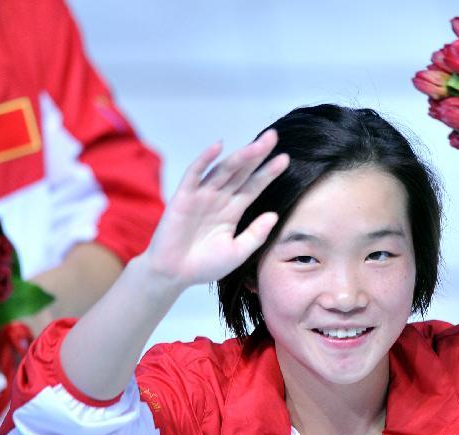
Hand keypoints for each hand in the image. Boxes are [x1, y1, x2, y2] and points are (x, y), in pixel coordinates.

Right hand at [144, 129, 288, 287]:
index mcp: (232, 210)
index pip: (254, 186)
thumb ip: (256, 234)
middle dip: (257, 155)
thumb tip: (274, 215)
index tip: (285, 160)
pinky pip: (195, 174)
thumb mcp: (237, 252)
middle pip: (242, 172)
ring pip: (223, 170)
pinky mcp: (183, 197)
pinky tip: (218, 146)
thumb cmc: (203, 265)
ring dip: (240, 156)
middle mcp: (219, 199)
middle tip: (273, 136)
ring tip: (257, 145)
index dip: (268, 173)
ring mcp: (201, 196)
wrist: (173, 275)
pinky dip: (205, 159)